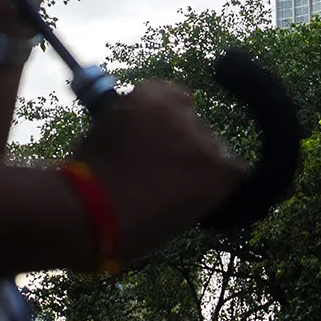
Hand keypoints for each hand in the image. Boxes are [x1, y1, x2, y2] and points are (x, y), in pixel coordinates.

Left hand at [73, 81, 248, 262]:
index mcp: (221, 176)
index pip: (235, 167)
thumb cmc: (132, 228)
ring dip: (171, 126)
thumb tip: (193, 176)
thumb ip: (199, 190)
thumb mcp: (181, 219)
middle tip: (159, 166)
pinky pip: (167, 92)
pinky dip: (157, 101)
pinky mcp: (152, 95)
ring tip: (142, 143)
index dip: (213, 175)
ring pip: (186, 113)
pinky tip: (142, 116)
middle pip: (207, 140)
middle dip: (188, 151)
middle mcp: (208, 142)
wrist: (85, 209)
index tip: (193, 182)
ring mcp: (180, 115)